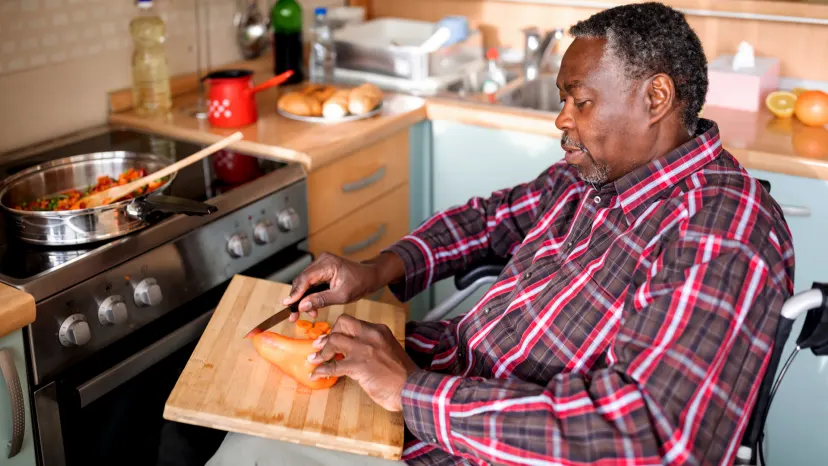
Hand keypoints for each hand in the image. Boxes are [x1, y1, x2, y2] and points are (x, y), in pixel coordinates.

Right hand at [282, 252, 403, 321]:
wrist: (369, 276)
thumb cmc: (360, 283)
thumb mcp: (342, 296)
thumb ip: (321, 300)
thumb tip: (302, 306)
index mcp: (328, 264)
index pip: (305, 278)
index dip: (295, 293)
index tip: (288, 305)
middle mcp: (322, 260)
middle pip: (302, 280)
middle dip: (298, 299)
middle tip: (294, 316)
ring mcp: (321, 263)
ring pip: (304, 282)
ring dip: (304, 298)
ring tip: (310, 313)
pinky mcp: (321, 269)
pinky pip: (310, 282)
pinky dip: (309, 294)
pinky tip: (312, 306)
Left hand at [308, 314, 418, 411]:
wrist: (412, 388)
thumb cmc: (403, 375)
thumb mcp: (389, 351)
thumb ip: (374, 347)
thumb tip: (356, 353)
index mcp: (379, 330)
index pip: (354, 323)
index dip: (340, 330)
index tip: (333, 338)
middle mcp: (371, 335)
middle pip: (342, 323)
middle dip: (329, 333)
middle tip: (321, 345)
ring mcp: (364, 349)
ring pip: (334, 340)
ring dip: (321, 352)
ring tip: (314, 359)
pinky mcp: (358, 366)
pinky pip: (333, 365)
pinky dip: (321, 370)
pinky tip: (316, 375)